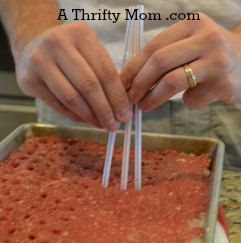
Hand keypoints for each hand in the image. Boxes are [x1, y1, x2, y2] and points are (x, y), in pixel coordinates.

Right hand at [15, 22, 131, 130]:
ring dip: (90, 116)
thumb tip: (122, 108)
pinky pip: (57, 104)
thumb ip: (104, 75)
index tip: (126, 114)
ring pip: (71, 97)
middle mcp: (57, 44)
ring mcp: (39, 61)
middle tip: (115, 125)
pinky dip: (75, 116)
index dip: (118, 97)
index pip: (105, 71)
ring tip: (102, 125)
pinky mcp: (28, 80)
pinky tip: (86, 120)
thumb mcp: (89, 52)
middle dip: (105, 110)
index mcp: (80, 34)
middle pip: (89, 85)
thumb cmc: (70, 52)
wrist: (33, 44)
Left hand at [121, 13, 240, 110]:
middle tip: (131, 98)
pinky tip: (196, 96)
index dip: (133, 67)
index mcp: (192, 24)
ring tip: (145, 106)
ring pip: (172, 82)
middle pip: (160, 62)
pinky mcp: (223, 84)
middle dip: (139, 83)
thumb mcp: (192, 42)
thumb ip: (167, 53)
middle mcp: (205, 38)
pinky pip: (192, 99)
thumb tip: (133, 77)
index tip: (123, 83)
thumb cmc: (213, 53)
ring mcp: (216, 61)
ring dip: (153, 98)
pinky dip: (187, 101)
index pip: (153, 46)